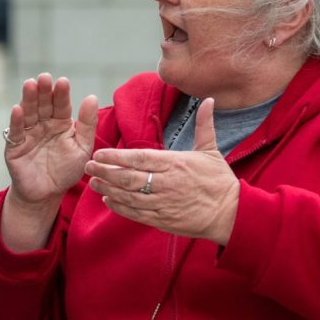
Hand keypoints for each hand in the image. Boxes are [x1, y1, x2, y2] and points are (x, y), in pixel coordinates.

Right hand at [4, 73, 97, 207]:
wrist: (47, 194)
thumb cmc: (66, 170)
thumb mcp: (82, 147)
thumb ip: (87, 124)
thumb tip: (92, 97)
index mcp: (60, 122)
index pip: (61, 105)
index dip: (61, 94)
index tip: (63, 81)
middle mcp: (42, 124)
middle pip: (42, 104)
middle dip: (43, 91)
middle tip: (44, 77)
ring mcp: (28, 133)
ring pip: (28, 113)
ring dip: (28, 99)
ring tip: (30, 84)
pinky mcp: (15, 145)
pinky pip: (16, 131)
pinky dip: (16, 121)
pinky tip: (17, 109)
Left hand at [83, 98, 239, 244]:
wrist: (232, 214)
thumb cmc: (220, 181)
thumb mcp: (212, 150)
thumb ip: (204, 125)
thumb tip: (208, 99)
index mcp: (175, 164)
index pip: (139, 158)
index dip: (116, 156)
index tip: (98, 153)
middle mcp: (166, 183)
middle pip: (128, 177)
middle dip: (105, 172)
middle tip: (87, 167)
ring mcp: (163, 203)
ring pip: (128, 196)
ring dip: (108, 189)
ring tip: (92, 183)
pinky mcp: (163, 220)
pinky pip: (136, 213)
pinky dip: (120, 207)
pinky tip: (108, 200)